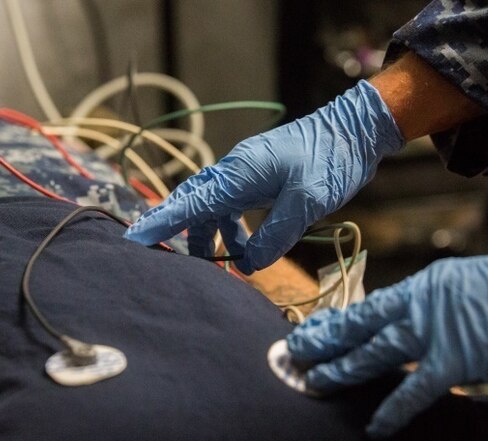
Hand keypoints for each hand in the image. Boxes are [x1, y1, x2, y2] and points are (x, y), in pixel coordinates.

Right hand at [124, 80, 402, 273]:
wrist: (354, 130)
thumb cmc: (333, 160)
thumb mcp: (308, 201)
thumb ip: (276, 235)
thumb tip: (250, 264)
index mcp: (240, 173)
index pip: (191, 204)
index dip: (161, 224)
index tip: (134, 241)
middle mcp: (235, 170)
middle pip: (193, 202)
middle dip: (180, 232)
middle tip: (174, 262)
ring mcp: (245, 172)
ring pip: (211, 206)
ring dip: (212, 235)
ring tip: (227, 263)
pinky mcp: (257, 177)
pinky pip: (230, 204)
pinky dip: (230, 227)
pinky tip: (246, 246)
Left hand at [286, 248, 487, 437]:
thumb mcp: (461, 286)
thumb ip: (429, 305)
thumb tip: (405, 321)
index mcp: (421, 286)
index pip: (368, 306)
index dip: (337, 320)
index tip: (311, 328)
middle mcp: (419, 304)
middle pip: (360, 324)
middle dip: (325, 338)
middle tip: (294, 350)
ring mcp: (434, 330)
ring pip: (374, 351)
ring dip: (343, 368)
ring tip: (315, 380)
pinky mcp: (456, 359)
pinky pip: (416, 389)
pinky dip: (394, 410)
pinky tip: (375, 427)